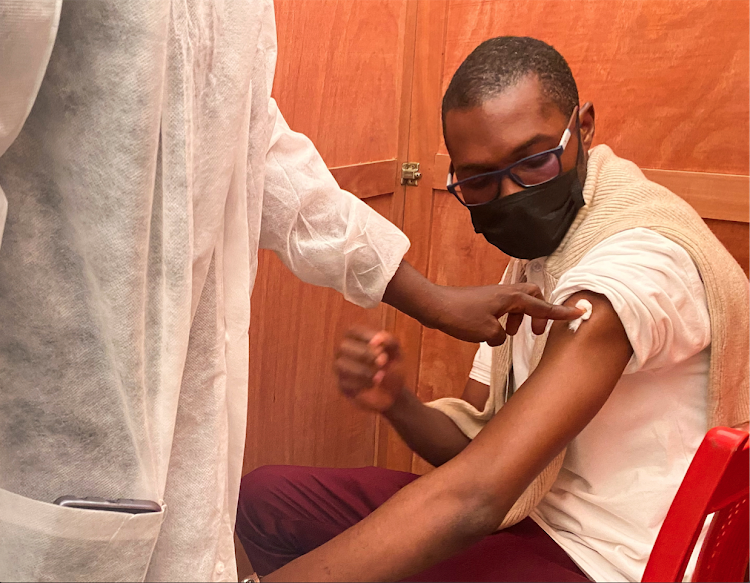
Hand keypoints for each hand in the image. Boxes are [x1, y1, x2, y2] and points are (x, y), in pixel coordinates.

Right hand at [335, 327, 403, 412]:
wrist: (393, 391)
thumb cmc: (392, 366)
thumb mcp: (396, 351)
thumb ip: (389, 341)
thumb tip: (375, 341)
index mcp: (357, 339)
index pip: (352, 331)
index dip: (365, 337)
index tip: (381, 347)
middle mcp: (345, 351)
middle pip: (344, 346)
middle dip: (364, 354)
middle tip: (382, 363)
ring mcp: (341, 369)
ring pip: (341, 365)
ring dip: (362, 370)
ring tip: (379, 376)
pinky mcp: (342, 386)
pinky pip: (344, 382)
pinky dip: (361, 384)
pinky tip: (372, 385)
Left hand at [382, 261, 582, 346]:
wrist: (434, 306)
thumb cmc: (459, 317)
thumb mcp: (486, 333)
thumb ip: (501, 336)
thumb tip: (501, 335)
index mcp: (511, 298)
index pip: (542, 306)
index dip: (561, 312)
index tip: (580, 311)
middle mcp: (505, 292)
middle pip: (533, 296)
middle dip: (540, 312)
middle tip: (535, 331)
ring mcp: (494, 295)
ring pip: (519, 302)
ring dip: (521, 317)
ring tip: (511, 334)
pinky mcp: (483, 301)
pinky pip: (505, 307)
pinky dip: (507, 318)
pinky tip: (494, 333)